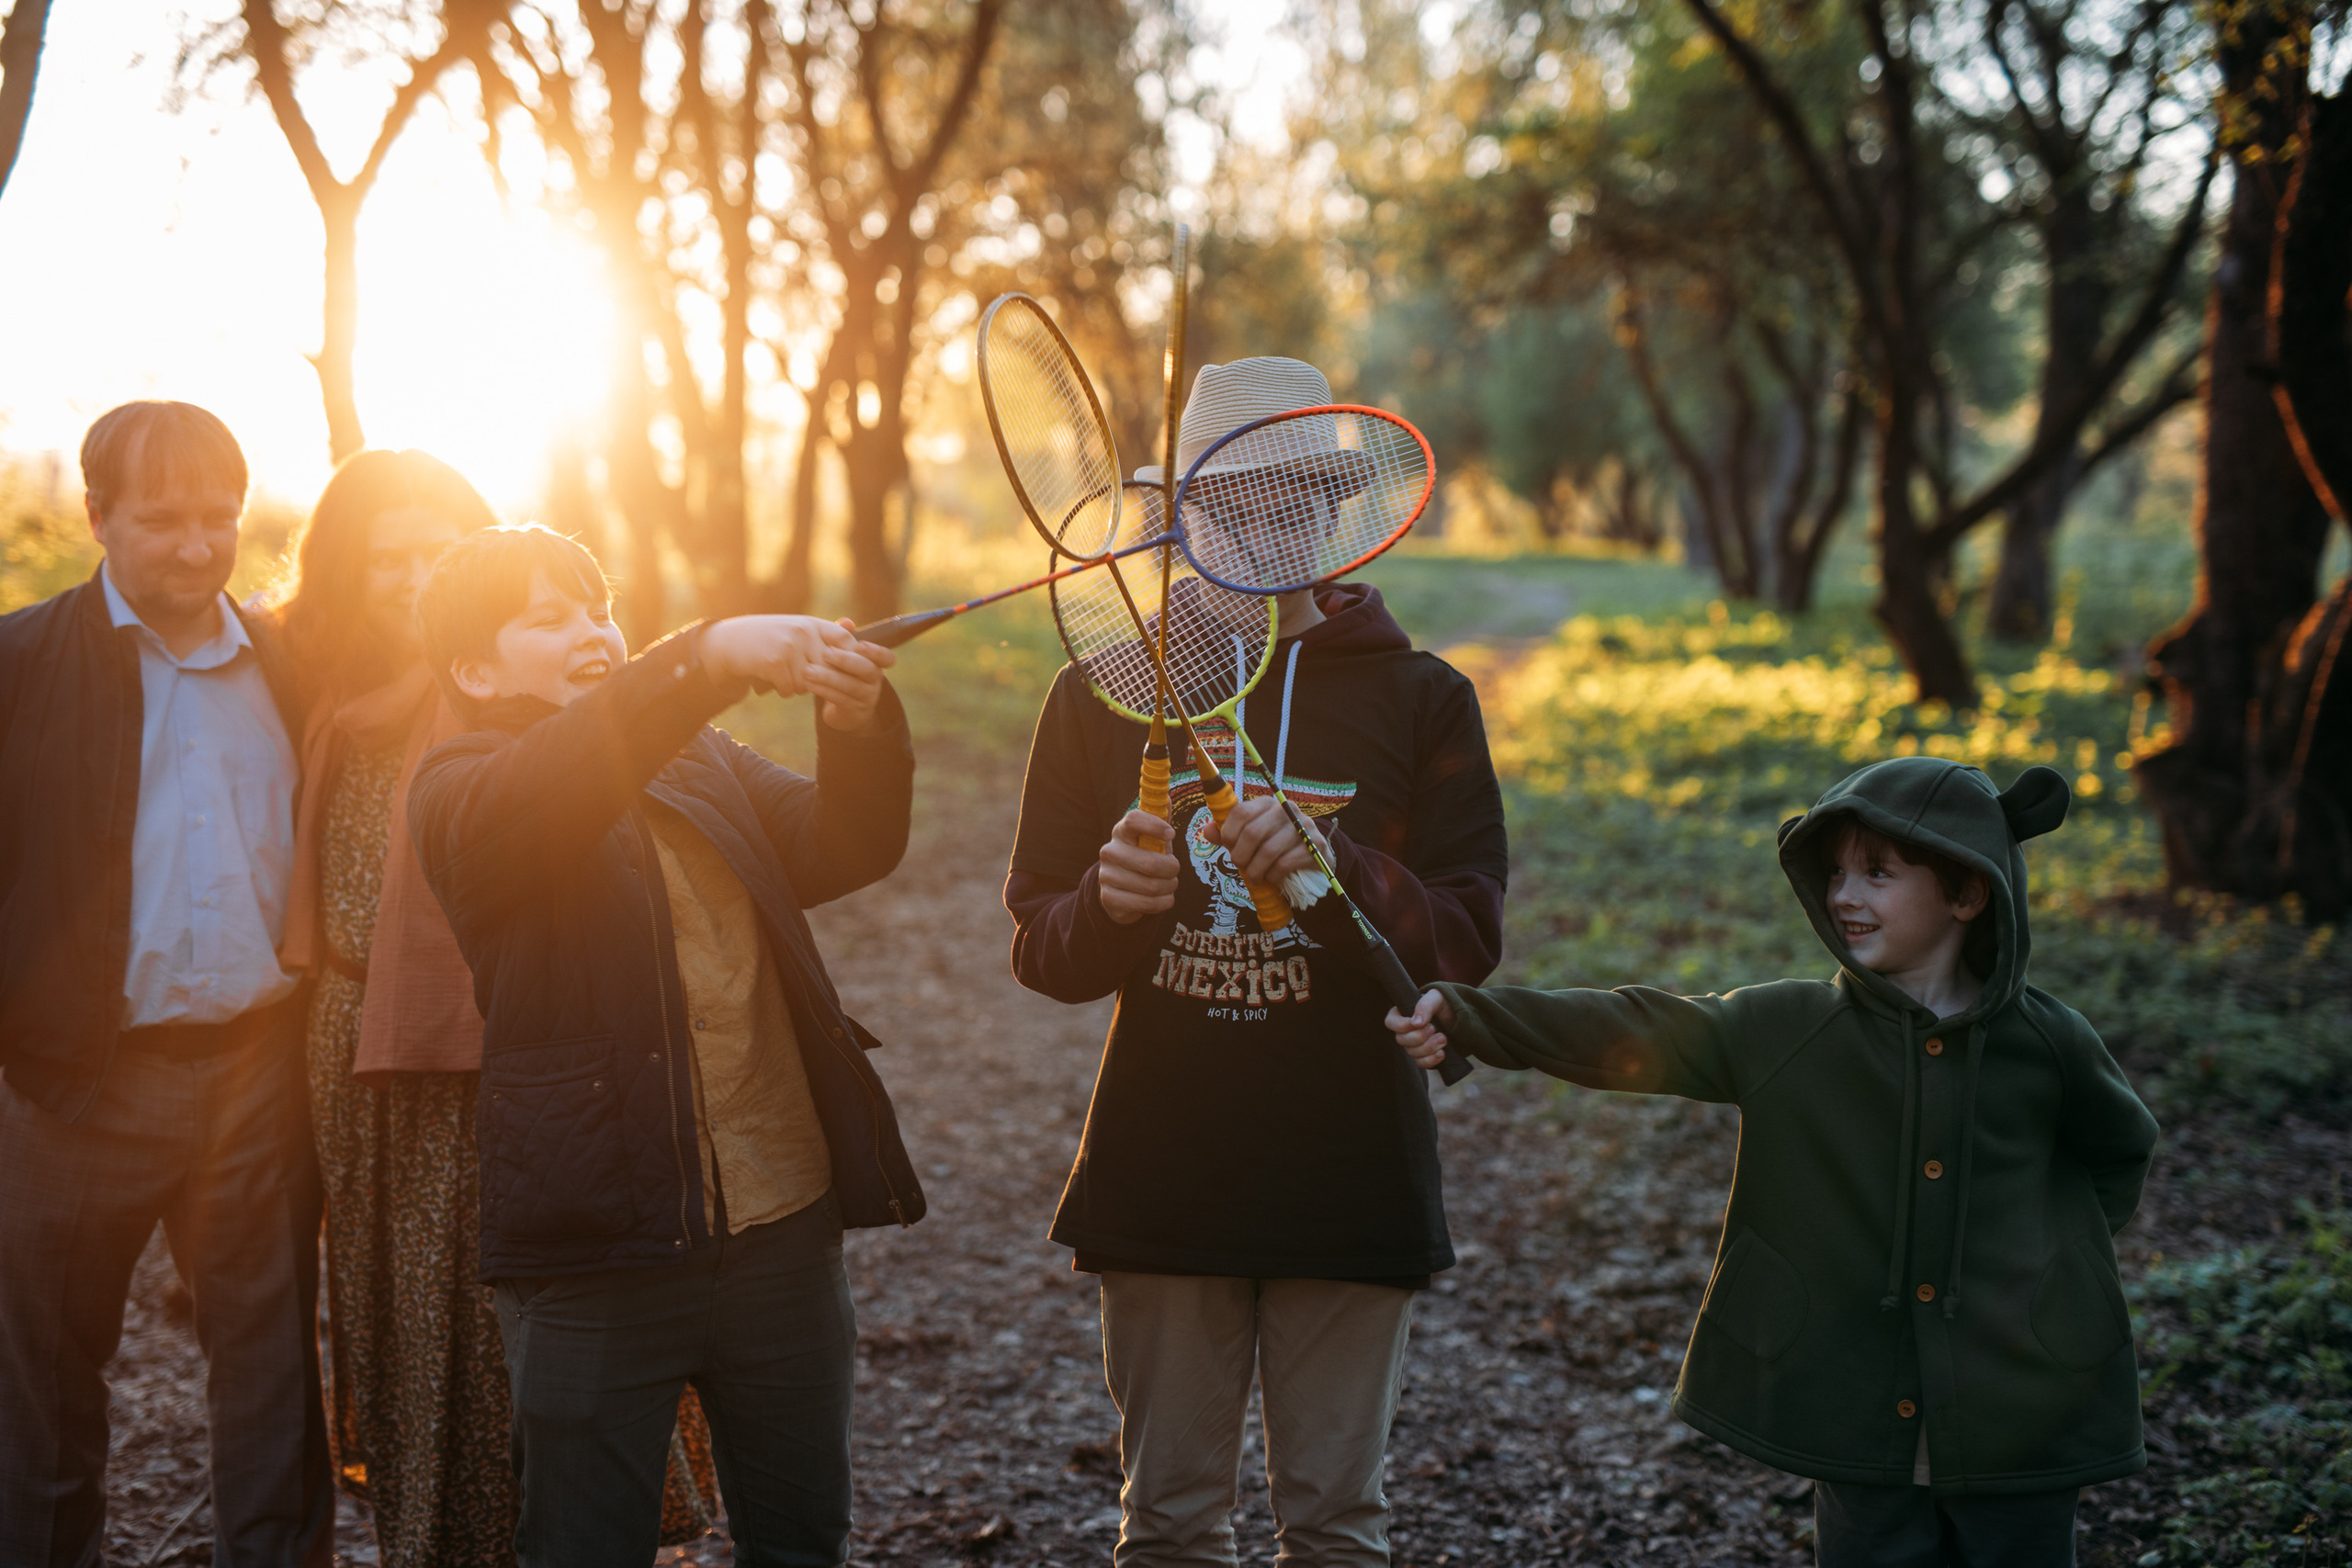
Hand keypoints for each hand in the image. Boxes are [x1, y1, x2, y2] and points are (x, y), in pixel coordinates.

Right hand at [702, 615, 850, 696]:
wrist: (729, 641)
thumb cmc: (767, 638)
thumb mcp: (795, 629)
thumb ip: (822, 632)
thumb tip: (851, 627)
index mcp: (811, 624)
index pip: (845, 640)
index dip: (851, 658)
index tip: (846, 672)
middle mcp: (804, 632)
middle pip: (830, 667)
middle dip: (822, 680)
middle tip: (807, 679)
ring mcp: (790, 646)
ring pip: (810, 682)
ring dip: (798, 686)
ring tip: (784, 675)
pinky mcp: (775, 662)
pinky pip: (791, 689)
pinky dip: (783, 690)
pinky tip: (772, 679)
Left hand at [806, 619, 896, 733]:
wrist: (842, 709)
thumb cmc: (842, 674)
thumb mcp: (844, 655)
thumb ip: (844, 638)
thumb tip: (846, 622)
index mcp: (876, 664)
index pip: (887, 658)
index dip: (877, 652)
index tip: (860, 645)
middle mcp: (876, 681)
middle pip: (867, 670)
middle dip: (846, 660)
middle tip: (825, 653)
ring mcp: (867, 698)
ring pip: (851, 686)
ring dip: (828, 677)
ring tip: (808, 670)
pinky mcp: (854, 712)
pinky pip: (840, 699)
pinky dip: (824, 690)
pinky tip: (809, 684)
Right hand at [1098, 810, 1178, 924]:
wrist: (1121, 890)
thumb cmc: (1143, 857)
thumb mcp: (1152, 839)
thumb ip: (1160, 819)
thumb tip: (1165, 798)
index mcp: (1121, 831)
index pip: (1133, 820)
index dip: (1155, 826)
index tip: (1171, 834)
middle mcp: (1110, 851)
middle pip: (1151, 863)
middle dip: (1172, 869)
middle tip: (1175, 870)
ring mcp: (1107, 875)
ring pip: (1152, 886)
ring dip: (1169, 887)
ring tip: (1169, 885)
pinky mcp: (1109, 898)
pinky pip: (1147, 903)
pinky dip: (1163, 903)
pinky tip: (1163, 898)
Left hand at [1208, 794, 1326, 886]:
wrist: (1312, 854)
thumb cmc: (1275, 843)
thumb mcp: (1252, 835)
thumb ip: (1229, 833)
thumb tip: (1207, 831)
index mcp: (1267, 803)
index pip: (1241, 812)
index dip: (1229, 833)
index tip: (1228, 847)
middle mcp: (1286, 809)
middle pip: (1253, 833)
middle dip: (1241, 856)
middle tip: (1240, 866)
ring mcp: (1303, 826)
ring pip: (1268, 851)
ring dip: (1255, 870)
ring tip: (1254, 877)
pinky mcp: (1315, 846)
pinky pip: (1285, 864)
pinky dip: (1273, 876)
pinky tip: (1272, 878)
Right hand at [1384, 988, 1455, 1070]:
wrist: (1459, 1017)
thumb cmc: (1444, 1003)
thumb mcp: (1436, 998)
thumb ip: (1425, 1006)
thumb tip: (1415, 1023)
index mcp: (1403, 1014)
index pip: (1390, 1022)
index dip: (1401, 1026)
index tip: (1418, 1024)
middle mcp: (1406, 1031)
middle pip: (1402, 1040)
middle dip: (1420, 1036)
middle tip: (1434, 1028)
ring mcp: (1414, 1045)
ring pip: (1412, 1053)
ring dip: (1429, 1047)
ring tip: (1443, 1038)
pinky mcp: (1424, 1056)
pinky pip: (1421, 1063)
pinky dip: (1432, 1059)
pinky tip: (1441, 1053)